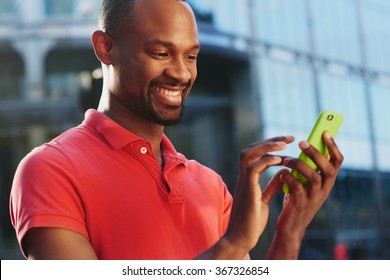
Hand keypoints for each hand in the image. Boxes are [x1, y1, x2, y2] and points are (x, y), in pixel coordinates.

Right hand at [224, 136, 294, 256]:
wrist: (242, 238)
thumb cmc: (252, 221)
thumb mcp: (264, 200)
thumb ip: (271, 186)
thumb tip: (283, 174)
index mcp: (247, 178)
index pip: (255, 154)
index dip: (270, 146)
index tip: (287, 142)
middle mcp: (243, 176)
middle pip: (250, 149)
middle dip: (270, 140)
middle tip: (289, 138)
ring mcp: (243, 182)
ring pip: (248, 154)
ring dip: (267, 146)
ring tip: (285, 144)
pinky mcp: (246, 189)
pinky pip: (253, 168)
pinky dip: (266, 161)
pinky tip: (280, 161)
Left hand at [267, 131, 343, 258]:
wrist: (290, 226)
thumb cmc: (296, 199)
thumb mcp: (305, 182)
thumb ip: (308, 168)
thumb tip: (306, 146)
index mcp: (327, 181)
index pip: (337, 161)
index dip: (333, 146)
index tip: (324, 132)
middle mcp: (325, 188)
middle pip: (328, 167)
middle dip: (316, 153)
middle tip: (302, 143)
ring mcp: (315, 197)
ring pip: (313, 176)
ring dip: (299, 165)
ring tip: (286, 160)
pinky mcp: (302, 204)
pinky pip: (297, 187)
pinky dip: (289, 178)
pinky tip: (281, 174)